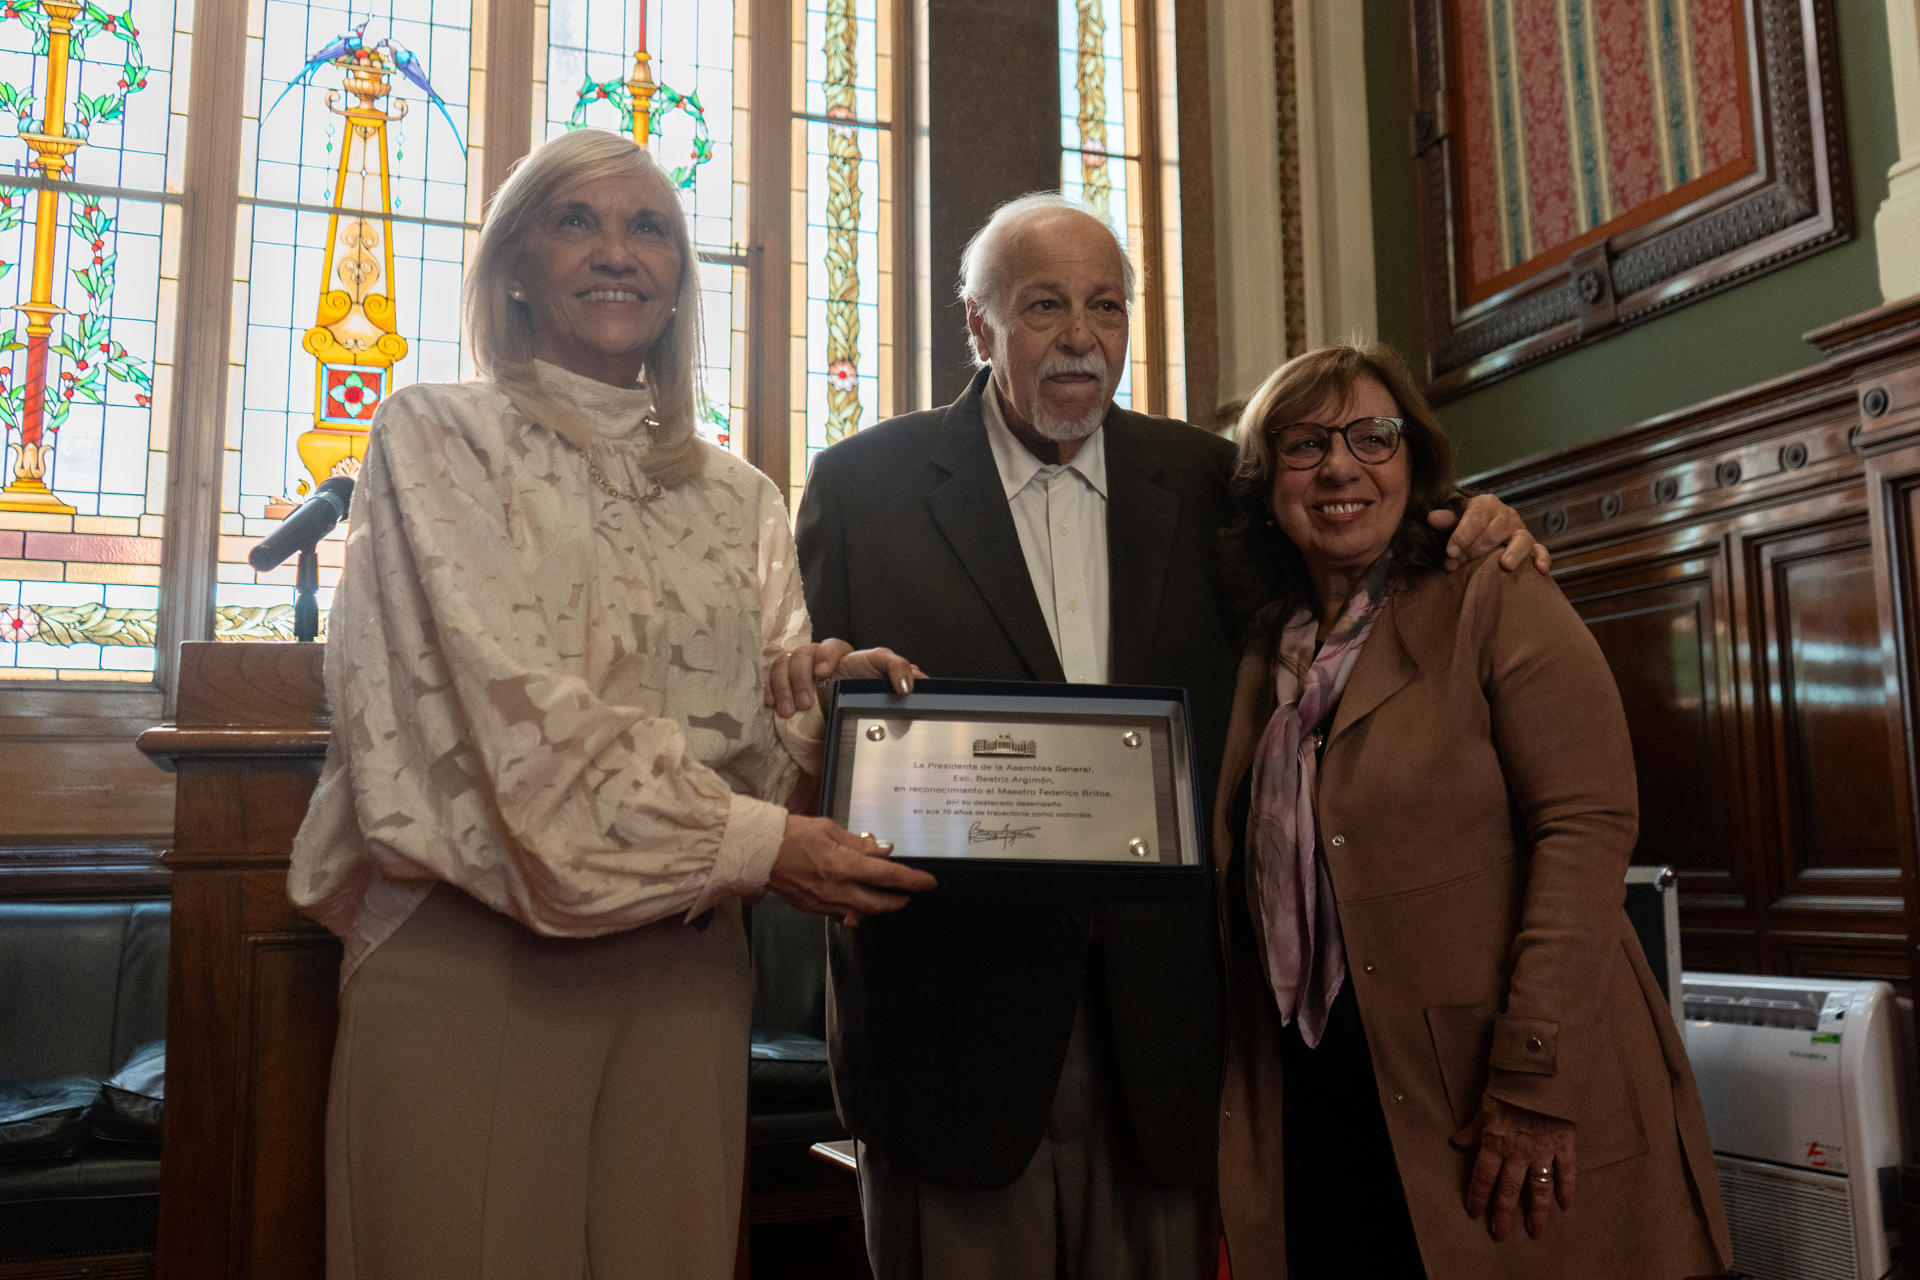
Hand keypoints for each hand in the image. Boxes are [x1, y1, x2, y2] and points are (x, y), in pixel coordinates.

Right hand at [766, 641, 924, 716]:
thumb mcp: (881, 685)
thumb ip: (898, 675)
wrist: (838, 715)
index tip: (826, 674)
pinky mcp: (785, 679)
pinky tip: (773, 706)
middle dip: (803, 676)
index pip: (840, 646)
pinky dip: (771, 689)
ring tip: (791, 711)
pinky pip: (772, 674)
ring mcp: (802, 666)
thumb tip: (920, 679)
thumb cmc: (860, 694)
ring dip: (787, 687)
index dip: (830, 656)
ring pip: (787, 662)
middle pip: (806, 652)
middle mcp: (823, 657)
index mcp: (849, 658)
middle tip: (807, 702)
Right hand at [767, 816, 937, 924]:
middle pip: (881, 904)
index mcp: (845, 866)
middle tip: (908, 894)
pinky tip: (856, 899)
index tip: (928, 882)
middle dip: (900, 901)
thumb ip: (860, 843)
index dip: (913, 881)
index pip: (889, 876)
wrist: (760, 852)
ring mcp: (825, 903)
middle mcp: (839, 889)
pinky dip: (855, 909)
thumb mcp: (830, 830)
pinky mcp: (814, 909)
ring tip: (885, 895)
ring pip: (863, 912)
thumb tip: (884, 850)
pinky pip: (842, 914)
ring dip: (878, 906)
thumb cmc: (792, 835)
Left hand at [1428, 494, 1550, 572]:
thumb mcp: (1454, 521)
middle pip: (1494, 532)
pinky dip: (1542, 558)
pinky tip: (1540, 569)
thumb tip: (1432, 518)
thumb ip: (1445, 520)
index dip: (1462, 535)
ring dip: (1513, 552)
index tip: (1450, 552)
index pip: (1476, 517)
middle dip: (1476, 550)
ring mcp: (1521, 531)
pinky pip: (1540, 550)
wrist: (1483, 530)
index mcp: (1486, 504)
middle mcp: (1506, 515)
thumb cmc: (1465, 528)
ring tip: (1505, 565)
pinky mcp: (1532, 546)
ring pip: (1521, 539)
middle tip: (1459, 565)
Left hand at [1450, 1094, 1575, 1241]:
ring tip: (1535, 1232)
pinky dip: (1566, 1189)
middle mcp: (1519, 1151)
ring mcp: (1543, 1150)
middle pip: (1509, 1189)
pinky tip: (1565, 1206)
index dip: (1477, 1196)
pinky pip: (1566, 1172)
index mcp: (1496, 1142)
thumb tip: (1456, 1142)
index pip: (1483, 1176)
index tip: (1474, 1212)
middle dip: (1503, 1213)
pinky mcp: (1564, 1144)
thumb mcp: (1485, 1106)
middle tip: (1500, 1234)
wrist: (1540, 1072)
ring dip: (1536, 1212)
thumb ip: (1473, 1128)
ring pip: (1538, 1188)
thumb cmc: (1509, 1087)